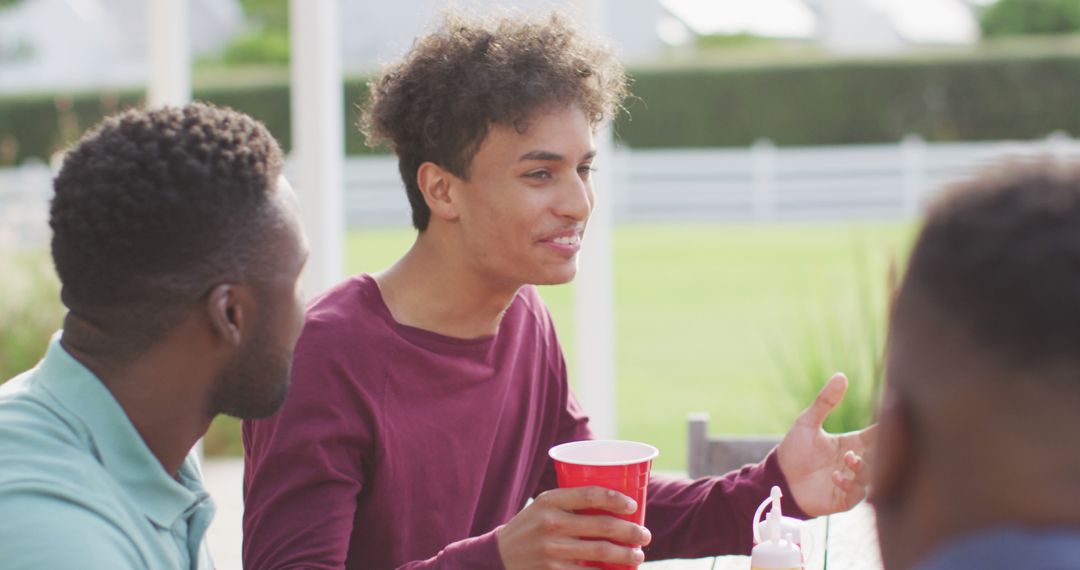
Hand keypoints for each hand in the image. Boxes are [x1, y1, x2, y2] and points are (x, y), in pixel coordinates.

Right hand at [496, 486, 651, 568]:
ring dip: (626, 555)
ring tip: (638, 555)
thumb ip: (570, 502)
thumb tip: (615, 501)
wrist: (499, 557)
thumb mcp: (542, 506)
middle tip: (645, 535)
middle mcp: (551, 523)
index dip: (617, 499)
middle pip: (603, 526)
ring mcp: (552, 550)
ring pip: (602, 553)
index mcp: (550, 501)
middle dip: (632, 532)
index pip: (591, 494)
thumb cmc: (530, 527)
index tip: (633, 506)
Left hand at [777, 373, 876, 516]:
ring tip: (849, 459)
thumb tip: (841, 375)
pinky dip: (850, 485)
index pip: (877, 435)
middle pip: (881, 457)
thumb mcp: (808, 422)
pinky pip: (857, 495)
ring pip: (873, 477)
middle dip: (882, 452)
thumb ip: (825, 401)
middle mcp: (856, 462)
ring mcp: (852, 481)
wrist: (779, 478)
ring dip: (864, 468)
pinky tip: (835, 477)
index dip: (886, 430)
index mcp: (853, 443)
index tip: (894, 422)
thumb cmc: (794, 450)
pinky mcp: (844, 499)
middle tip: (875, 445)